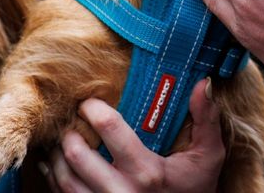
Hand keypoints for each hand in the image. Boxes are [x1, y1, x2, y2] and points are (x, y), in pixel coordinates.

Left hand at [46, 82, 223, 192]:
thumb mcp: (208, 156)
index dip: (93, 108)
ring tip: (61, 140)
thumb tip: (202, 82)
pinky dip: (55, 179)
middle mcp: (122, 192)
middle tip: (71, 121)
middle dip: (68, 134)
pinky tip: (57, 165)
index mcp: (147, 172)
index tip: (89, 101)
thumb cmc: (196, 188)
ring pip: (64, 181)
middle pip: (77, 156)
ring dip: (56, 157)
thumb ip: (206, 118)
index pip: (110, 129)